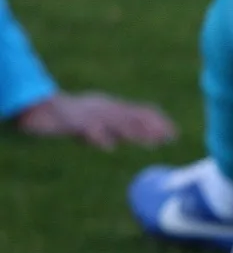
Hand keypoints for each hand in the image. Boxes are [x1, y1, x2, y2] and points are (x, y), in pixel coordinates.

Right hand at [14, 91, 176, 148]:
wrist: (37, 109)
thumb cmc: (68, 117)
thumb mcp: (95, 122)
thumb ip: (113, 130)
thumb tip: (129, 141)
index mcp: (109, 107)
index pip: (138, 111)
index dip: (157, 121)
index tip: (174, 133)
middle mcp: (102, 108)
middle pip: (131, 117)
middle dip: (151, 127)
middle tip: (169, 138)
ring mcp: (88, 113)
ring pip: (114, 122)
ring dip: (134, 132)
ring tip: (151, 142)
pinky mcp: (72, 121)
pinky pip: (86, 129)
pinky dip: (98, 137)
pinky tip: (109, 146)